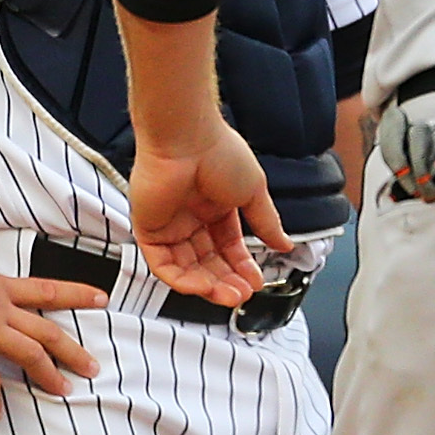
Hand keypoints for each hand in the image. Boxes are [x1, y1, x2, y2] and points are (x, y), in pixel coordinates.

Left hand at [129, 120, 291, 305]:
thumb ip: (266, 222)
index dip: (242, 266)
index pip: (228, 246)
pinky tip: (203, 287)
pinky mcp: (148, 230)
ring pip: (187, 268)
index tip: (256, 281)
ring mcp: (169, 225)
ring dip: (208, 285)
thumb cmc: (220, 153)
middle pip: (208, 262)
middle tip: (242, 294)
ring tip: (229, 295)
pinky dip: (182, 280)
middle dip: (227, 281)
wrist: (188, 138)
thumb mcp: (254, 192)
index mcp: (216, 207)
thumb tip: (285, 244)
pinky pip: (163, 264)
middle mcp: (191, 219)